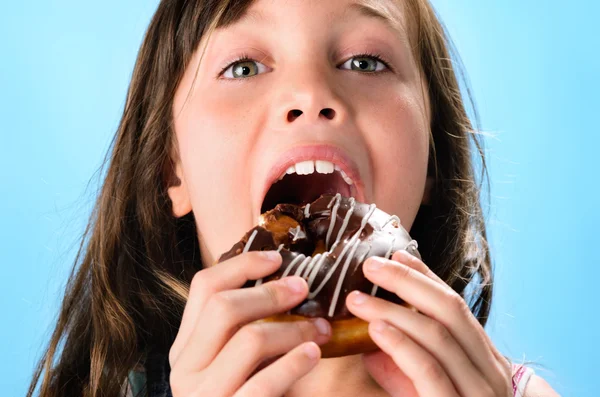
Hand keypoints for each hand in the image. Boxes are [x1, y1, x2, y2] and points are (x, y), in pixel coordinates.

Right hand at [169, 251, 331, 396]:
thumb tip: (284, 277)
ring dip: (293, 327)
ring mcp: (204, 396)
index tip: (277, 258)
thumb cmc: (247, 394)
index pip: (203, 286)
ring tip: (320, 327)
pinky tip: (312, 352)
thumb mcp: (235, 358)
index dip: (242, 264)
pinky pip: (265, 383)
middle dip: (270, 292)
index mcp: (185, 345)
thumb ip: (244, 325)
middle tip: (304, 289)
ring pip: (250, 339)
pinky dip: (295, 362)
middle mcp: (185, 368)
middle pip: (224, 307)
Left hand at [345, 250, 511, 396]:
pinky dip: (403, 346)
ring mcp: (478, 392)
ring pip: (439, 336)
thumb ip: (407, 358)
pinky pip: (430, 373)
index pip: (454, 304)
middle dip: (408, 282)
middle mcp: (489, 369)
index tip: (395, 254)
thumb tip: (373, 328)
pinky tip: (377, 329)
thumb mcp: (431, 385)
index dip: (424, 276)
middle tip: (369, 264)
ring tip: (356, 297)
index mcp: (484, 356)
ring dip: (394, 310)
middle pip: (449, 309)